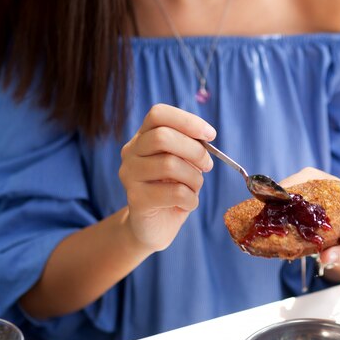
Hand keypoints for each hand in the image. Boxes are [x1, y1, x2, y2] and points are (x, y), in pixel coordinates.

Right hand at [119, 104, 214, 252]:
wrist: (154, 226)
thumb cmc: (171, 189)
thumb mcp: (182, 163)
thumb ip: (189, 147)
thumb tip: (205, 138)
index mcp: (142, 137)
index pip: (158, 114)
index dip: (187, 121)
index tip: (210, 135)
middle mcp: (130, 152)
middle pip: (162, 137)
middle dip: (194, 150)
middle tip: (207, 165)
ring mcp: (129, 176)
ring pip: (169, 165)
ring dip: (194, 178)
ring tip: (195, 187)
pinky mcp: (136, 200)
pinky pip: (175, 192)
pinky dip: (191, 199)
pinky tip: (188, 203)